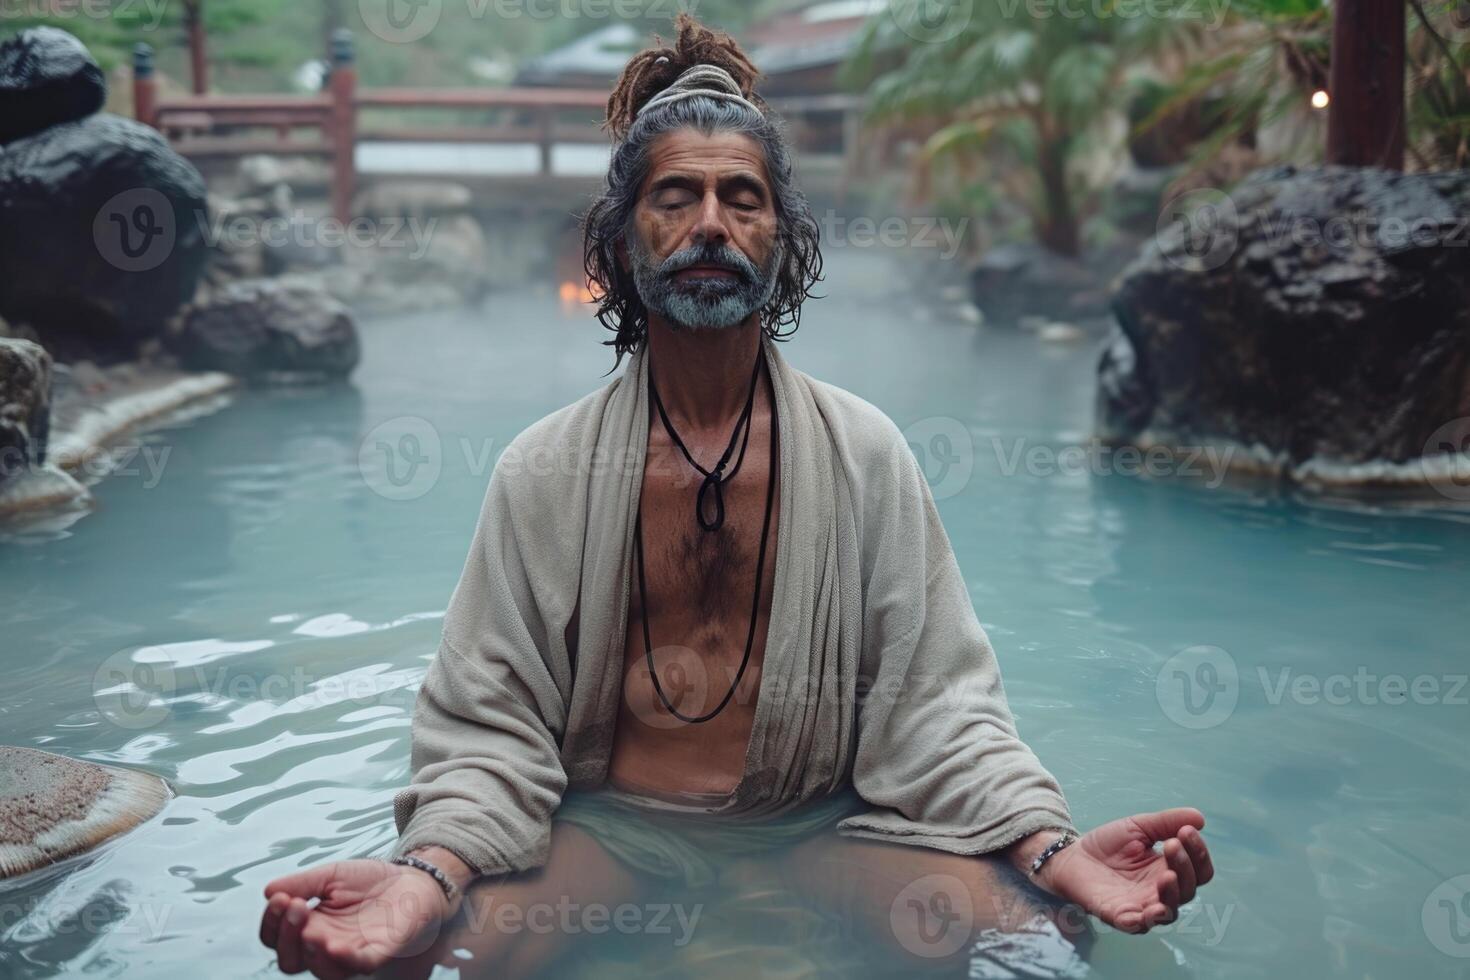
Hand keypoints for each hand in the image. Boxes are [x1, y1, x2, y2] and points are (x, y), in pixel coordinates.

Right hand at [260, 859, 453, 976]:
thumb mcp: (331, 876)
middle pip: (290, 960)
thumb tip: (269, 891)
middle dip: (286, 936)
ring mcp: (350, 954)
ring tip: (310, 928)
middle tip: (295, 905)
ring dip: (310, 950)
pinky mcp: (377, 954)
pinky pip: (358, 965)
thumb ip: (303, 883)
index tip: (279, 898)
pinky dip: (345, 959)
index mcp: (308, 928)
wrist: (411, 880)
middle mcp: (324, 947)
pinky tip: (334, 946)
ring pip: (320, 969)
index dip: (272, 923)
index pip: (277, 938)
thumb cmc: (368, 882)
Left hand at [1033, 808, 1213, 932]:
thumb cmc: (1108, 845)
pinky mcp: (1119, 916)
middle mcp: (1161, 894)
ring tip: (1167, 875)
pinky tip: (1151, 909)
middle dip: (1184, 866)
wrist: (1072, 855)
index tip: (1187, 831)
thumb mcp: (1139, 827)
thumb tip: (1200, 818)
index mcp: (1170, 872)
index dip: (1198, 853)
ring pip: (1169, 911)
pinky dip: (1145, 920)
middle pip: (1188, 890)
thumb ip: (1167, 822)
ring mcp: (1142, 907)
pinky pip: (1137, 925)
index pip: (1198, 871)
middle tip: (1171, 844)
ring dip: (1172, 894)